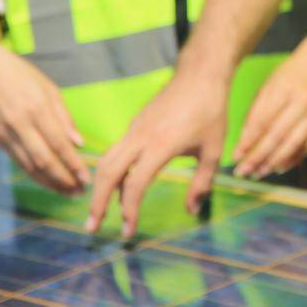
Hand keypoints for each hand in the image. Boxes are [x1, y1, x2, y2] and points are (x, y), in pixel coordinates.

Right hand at [0, 39, 88, 195]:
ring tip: (66, 192)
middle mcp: (20, 123)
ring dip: (49, 182)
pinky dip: (33, 174)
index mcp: (37, 108)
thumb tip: (78, 143)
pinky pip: (18, 161)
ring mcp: (5, 132)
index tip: (87, 179)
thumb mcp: (49, 88)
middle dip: (63, 179)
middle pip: (44, 160)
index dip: (73, 164)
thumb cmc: (22, 76)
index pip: (59, 144)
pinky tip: (47, 181)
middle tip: (79, 192)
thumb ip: (64, 117)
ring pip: (29, 165)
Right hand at [85, 70, 227, 239]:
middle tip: (92, 228)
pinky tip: (118, 188)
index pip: (135, 184)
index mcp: (160, 145)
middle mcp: (140, 137)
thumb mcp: (214, 150)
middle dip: (97, 202)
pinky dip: (111, 172)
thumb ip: (201, 183)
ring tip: (98, 212)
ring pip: (107, 160)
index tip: (129, 231)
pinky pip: (116, 152)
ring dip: (99, 187)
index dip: (129, 210)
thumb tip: (191, 211)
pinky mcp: (134, 125)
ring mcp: (134, 129)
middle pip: (108, 173)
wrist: (200, 75)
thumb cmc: (211, 112)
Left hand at [231, 38, 306, 179]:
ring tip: (259, 173)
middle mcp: (300, 103)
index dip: (247, 141)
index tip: (235, 156)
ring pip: (293, 144)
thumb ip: (258, 109)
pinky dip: (294, 159)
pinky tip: (280, 167)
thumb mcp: (270, 84)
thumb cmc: (291, 72)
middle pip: (276, 136)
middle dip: (257, 157)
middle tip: (244, 171)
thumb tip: (244, 139)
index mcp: (283, 89)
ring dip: (274, 162)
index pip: (261, 121)